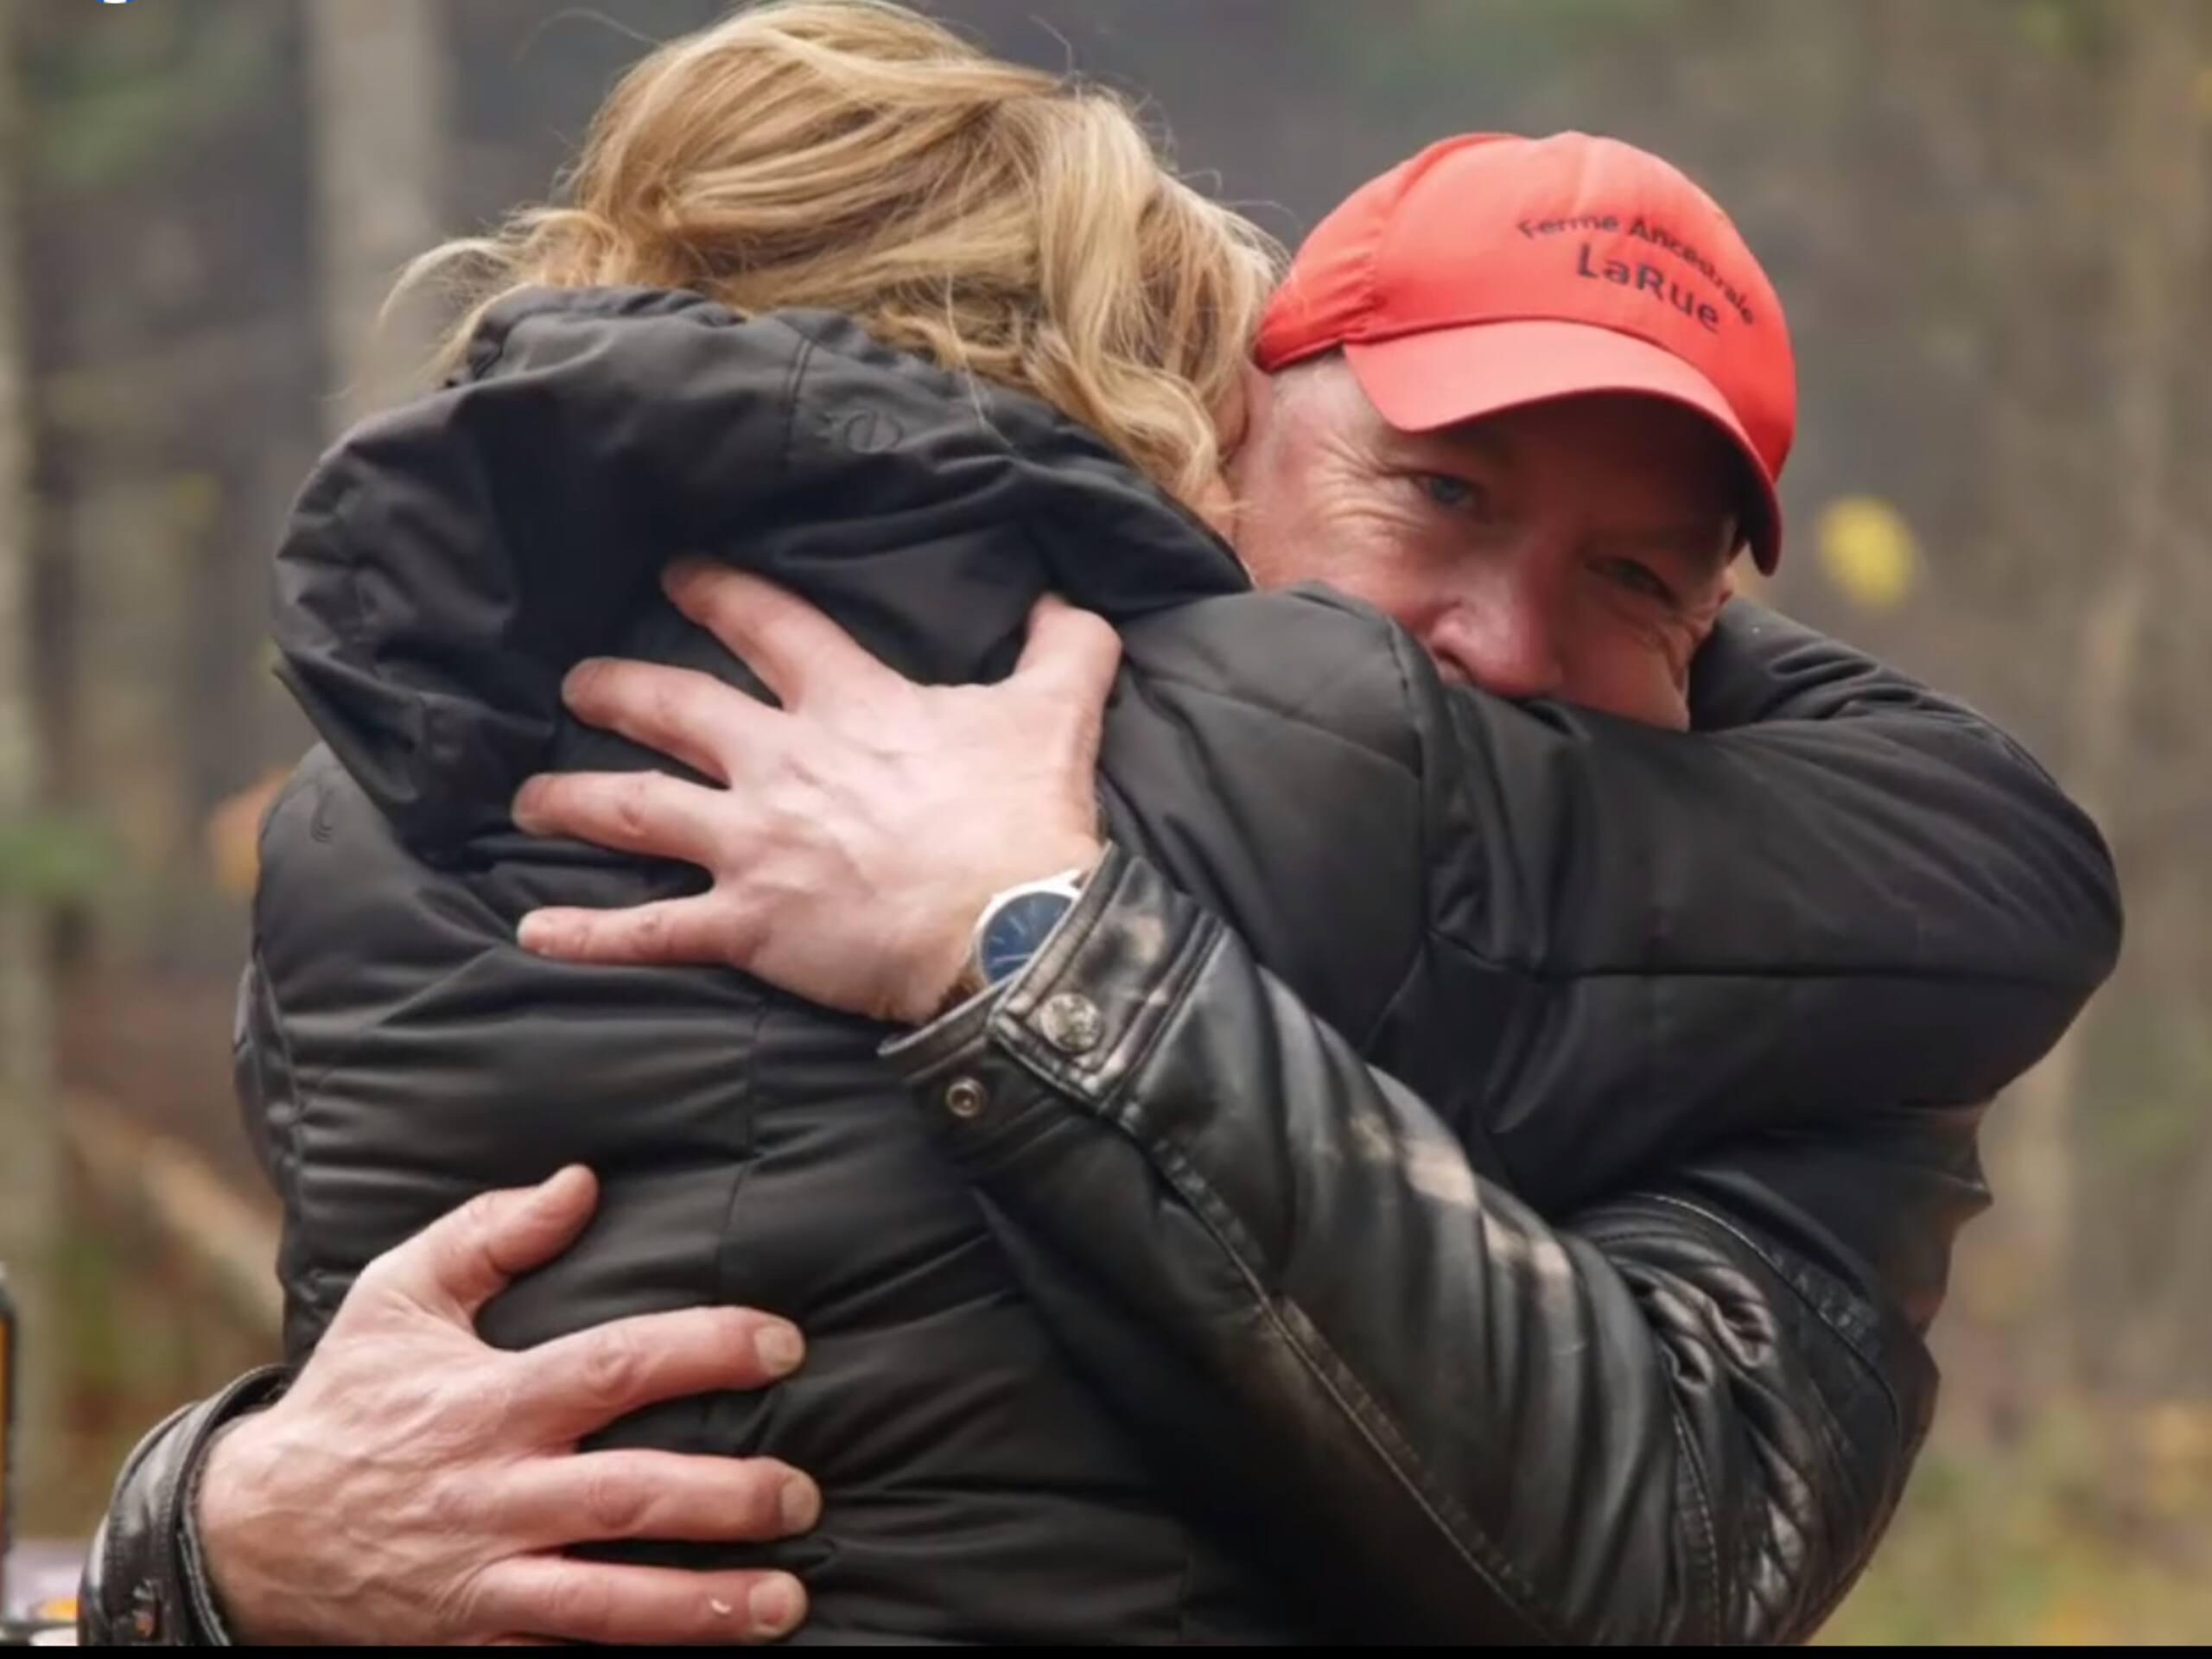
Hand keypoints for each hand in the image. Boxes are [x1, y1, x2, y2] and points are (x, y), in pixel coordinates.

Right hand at [196, 1169, 818, 1646]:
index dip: (706, 1350)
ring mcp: (484, 1580)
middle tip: (805, 1494)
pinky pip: (560, 1657)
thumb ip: (490, 1233)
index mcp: (490, 1403)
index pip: (616, 1367)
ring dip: (701, 1607)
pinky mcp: (473, 1643)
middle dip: (727, 1499)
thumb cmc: (346, 1403)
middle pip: (627, 1495)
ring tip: (787, 1603)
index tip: (785, 1343)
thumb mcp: (397, 1298)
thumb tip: (581, 1181)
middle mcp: (494, 1494)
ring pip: (606, 1603)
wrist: (248, 1538)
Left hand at [511, 561, 1117, 1024]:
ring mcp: (754, 846)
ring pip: (636, 811)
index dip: (718, 592)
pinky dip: (589, 936)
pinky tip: (533, 935)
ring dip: (573, 801)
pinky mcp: (747, 927)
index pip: (768, 627)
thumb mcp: (1058, 713)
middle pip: (675, 710)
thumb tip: (1068, 600)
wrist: (1011, 933)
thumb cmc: (1026, 823)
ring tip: (530, 799)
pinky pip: (651, 932)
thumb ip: (1062, 647)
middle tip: (579, 683)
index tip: (676, 572)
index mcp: (849, 706)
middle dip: (618, 691)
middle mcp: (781, 764)